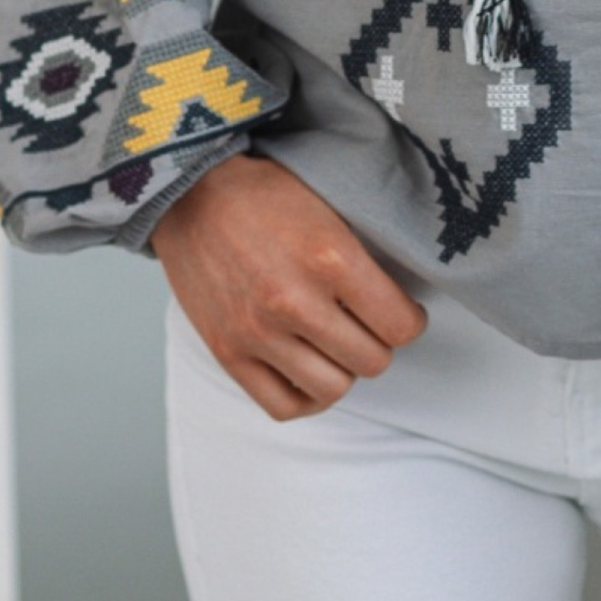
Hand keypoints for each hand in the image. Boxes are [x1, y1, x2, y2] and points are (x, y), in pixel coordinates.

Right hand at [151, 150, 426, 420]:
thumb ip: (365, 256)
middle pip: (372, 361)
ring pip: (333, 389)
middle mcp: (294, 301)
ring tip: (336, 345)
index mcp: (330, 258)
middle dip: (378, 343)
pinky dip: (304, 397)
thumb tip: (404, 298)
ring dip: (343, 370)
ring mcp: (257, 333)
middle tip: (367, 325)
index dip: (409, 321)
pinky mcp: (227, 353)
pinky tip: (309, 371)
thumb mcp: (331, 207)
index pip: (400, 325)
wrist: (191, 194)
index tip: (401, 313)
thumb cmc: (266, 195)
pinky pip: (283, 405)